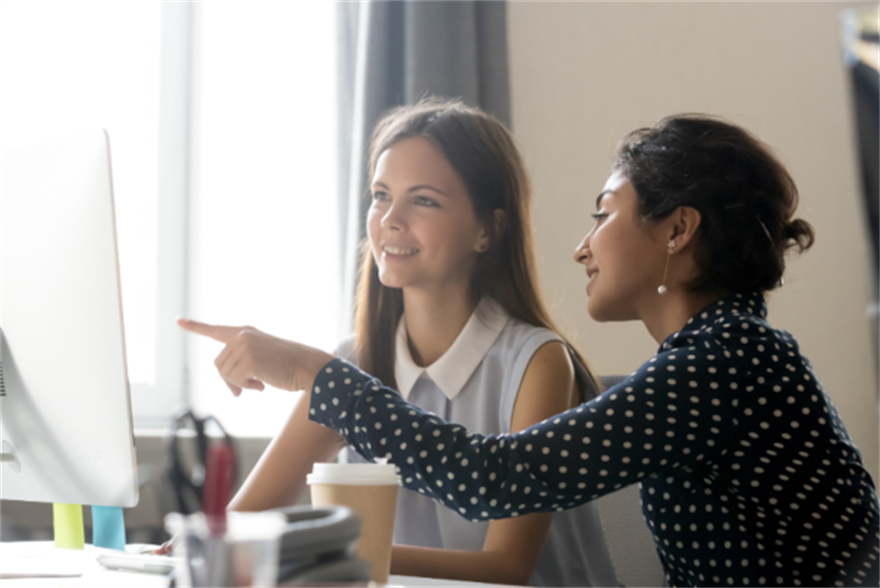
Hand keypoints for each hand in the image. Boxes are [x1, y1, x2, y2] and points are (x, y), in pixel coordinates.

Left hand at [177, 318, 333, 395]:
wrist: (307, 366)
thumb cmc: (288, 366)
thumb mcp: (262, 359)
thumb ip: (242, 364)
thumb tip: (232, 388)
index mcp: (245, 332)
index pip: (215, 330)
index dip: (195, 326)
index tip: (178, 321)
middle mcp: (242, 336)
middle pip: (219, 364)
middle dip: (230, 380)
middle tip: (247, 389)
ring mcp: (245, 346)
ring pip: (225, 374)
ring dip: (240, 385)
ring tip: (259, 384)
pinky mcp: (248, 359)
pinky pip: (235, 381)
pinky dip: (246, 387)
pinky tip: (262, 385)